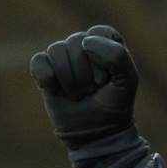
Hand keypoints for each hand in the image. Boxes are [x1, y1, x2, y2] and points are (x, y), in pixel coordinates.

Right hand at [30, 26, 137, 147]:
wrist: (97, 134)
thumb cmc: (114, 106)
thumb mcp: (127, 82)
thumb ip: (118, 57)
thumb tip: (85, 42)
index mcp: (105, 40)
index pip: (98, 33)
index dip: (102, 59)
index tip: (106, 80)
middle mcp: (82, 44)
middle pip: (75, 41)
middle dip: (85, 73)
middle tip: (92, 91)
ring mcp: (62, 56)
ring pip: (56, 50)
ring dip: (69, 80)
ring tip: (78, 95)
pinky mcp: (44, 70)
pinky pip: (39, 62)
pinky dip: (49, 79)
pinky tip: (59, 92)